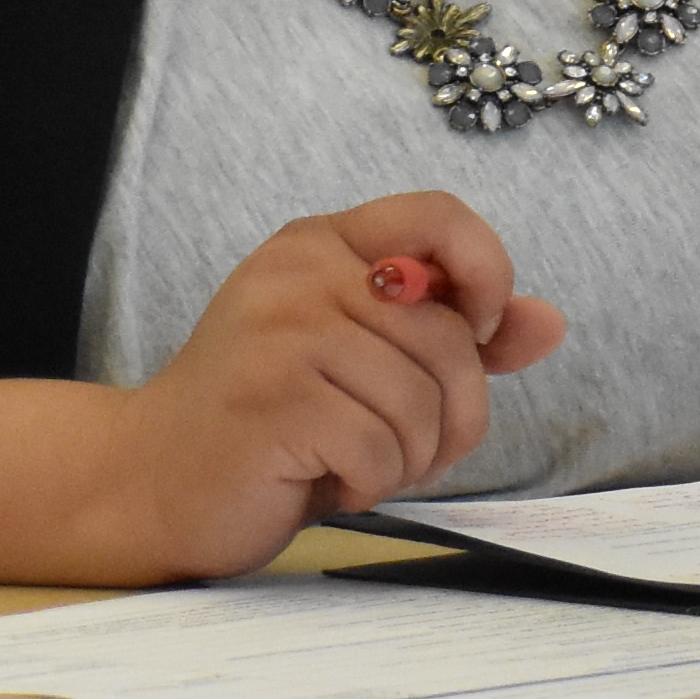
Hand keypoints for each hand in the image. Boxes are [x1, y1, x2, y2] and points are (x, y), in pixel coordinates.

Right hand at [111, 195, 567, 576]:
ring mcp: (281, 333)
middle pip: (449, 337)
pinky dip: (370, 483)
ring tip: (354, 462)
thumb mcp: (365, 363)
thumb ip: (452, 337)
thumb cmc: (268, 422)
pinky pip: (381, 448)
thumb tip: (548, 322)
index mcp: (322, 245)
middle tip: (397, 444)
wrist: (151, 479)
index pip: (438, 215)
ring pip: (422, 401)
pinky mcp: (272, 400)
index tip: (480, 331)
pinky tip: (326, 481)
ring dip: (408, 458)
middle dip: (452, 415)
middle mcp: (300, 272)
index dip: (486, 270)